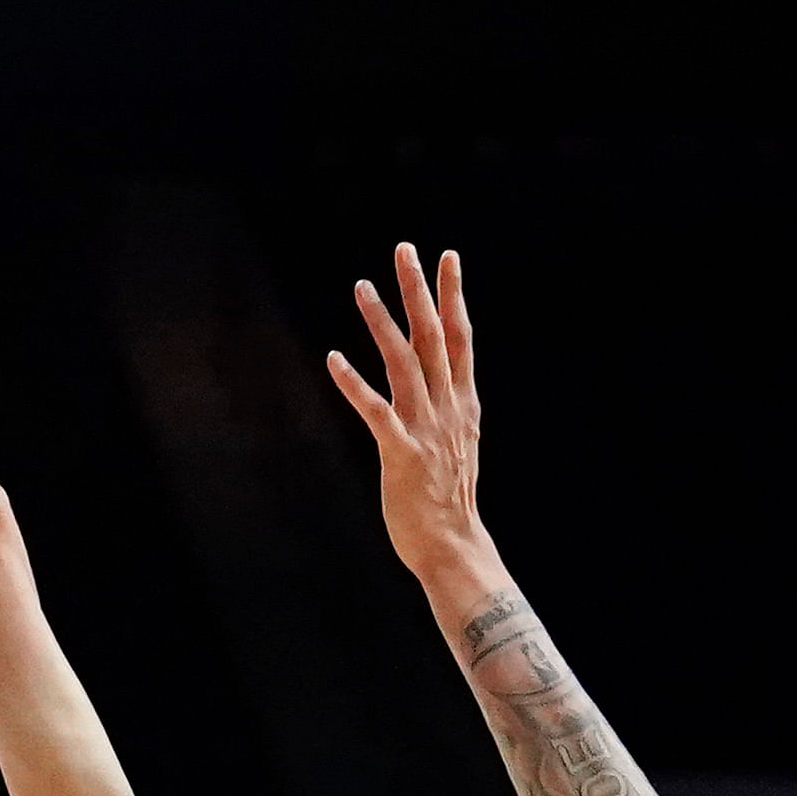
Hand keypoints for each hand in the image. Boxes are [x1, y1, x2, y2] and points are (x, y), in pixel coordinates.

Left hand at [322, 241, 495, 593]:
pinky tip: (333, 358)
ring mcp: (426, 430)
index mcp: (463, 405)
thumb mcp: (458, 444)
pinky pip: (376, 411)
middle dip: (420, 291)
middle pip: (435, 337)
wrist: (453, 546)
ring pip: (405, 363)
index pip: (462, 338)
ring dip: (383, 323)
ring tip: (362, 287)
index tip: (448, 257)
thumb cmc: (449, 500)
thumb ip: (447, 408)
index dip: (454, 296)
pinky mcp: (402, 455)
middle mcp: (447, 409)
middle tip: (405, 249)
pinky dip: (354, 383)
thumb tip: (438, 381)